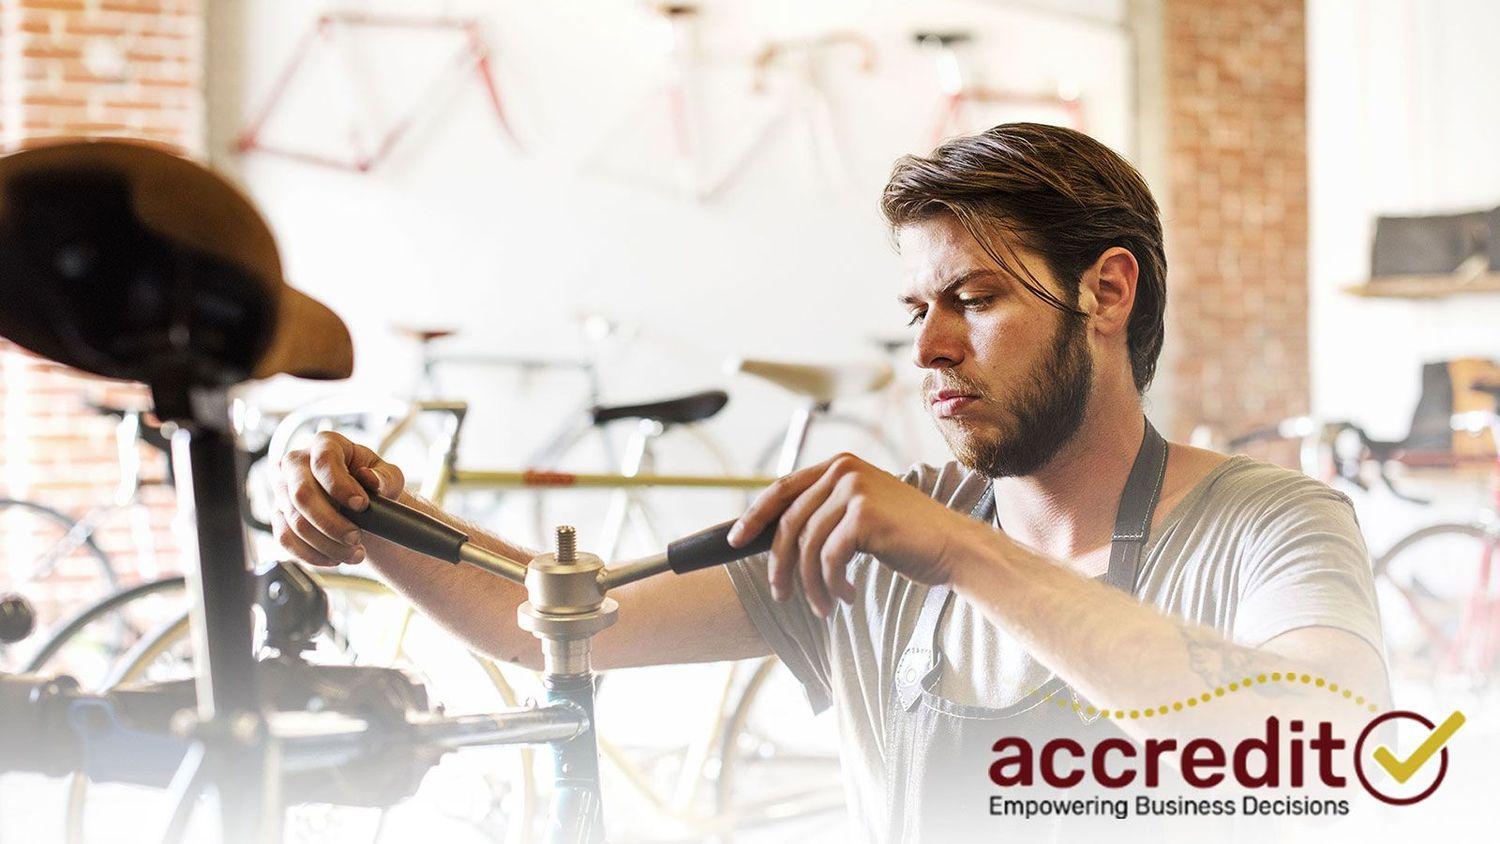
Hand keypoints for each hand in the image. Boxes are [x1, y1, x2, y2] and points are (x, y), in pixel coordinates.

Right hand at [273, 431, 404, 566]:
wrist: (360, 505)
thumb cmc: (373, 484)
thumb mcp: (389, 477)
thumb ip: (386, 478)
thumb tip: (369, 479)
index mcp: (325, 444)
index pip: (323, 461)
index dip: (341, 486)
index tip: (362, 505)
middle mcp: (296, 463)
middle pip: (302, 495)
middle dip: (331, 522)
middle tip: (356, 537)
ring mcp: (283, 490)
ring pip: (295, 522)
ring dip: (326, 544)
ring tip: (354, 554)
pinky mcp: (278, 516)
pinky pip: (286, 540)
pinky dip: (312, 555)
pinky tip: (335, 559)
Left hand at [727, 453, 984, 616]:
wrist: (953, 547)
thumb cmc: (907, 538)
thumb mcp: (860, 515)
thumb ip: (826, 513)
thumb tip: (774, 537)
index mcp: (840, 465)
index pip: (782, 488)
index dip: (754, 516)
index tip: (734, 541)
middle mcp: (844, 470)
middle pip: (789, 523)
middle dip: (779, 564)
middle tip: (781, 594)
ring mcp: (854, 490)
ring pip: (807, 546)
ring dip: (811, 584)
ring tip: (823, 606)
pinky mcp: (864, 516)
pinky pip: (830, 559)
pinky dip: (833, 585)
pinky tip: (847, 596)